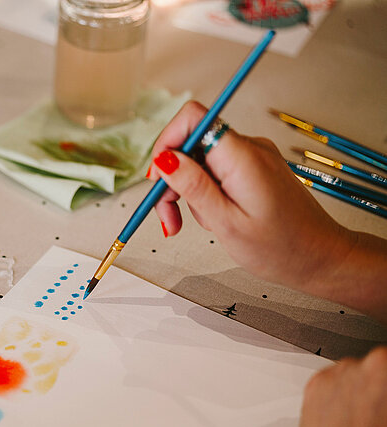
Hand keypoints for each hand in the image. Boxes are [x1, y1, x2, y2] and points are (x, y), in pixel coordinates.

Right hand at [148, 101, 386, 323]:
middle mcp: (248, 148)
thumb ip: (193, 186)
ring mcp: (252, 158)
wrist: (319, 257)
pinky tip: (213, 218)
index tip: (158, 179)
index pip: (192, 118)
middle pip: (190, 144)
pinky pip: (215, 172)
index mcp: (242, 157)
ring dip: (188, 193)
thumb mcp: (227, 222)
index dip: (166, 142)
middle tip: (168, 218)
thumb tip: (164, 158)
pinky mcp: (252, 169)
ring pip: (199, 161)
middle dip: (171, 179)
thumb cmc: (280, 247)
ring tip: (197, 225)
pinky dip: (204, 194)